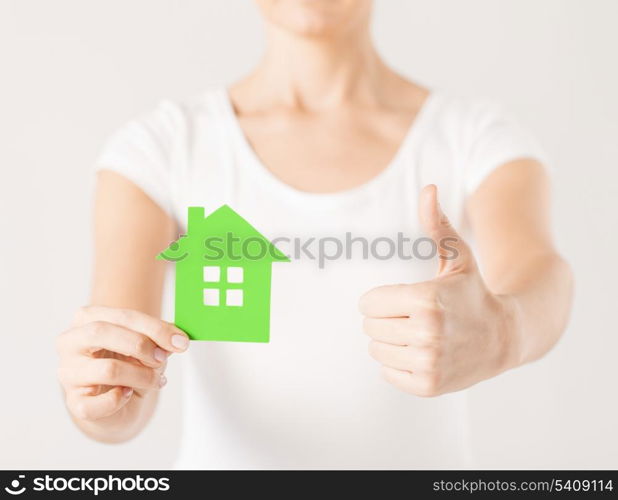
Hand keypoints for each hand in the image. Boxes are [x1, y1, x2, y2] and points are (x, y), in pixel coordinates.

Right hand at [57, 306, 188, 422]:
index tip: (181, 341)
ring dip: (141, 376)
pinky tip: (128, 394)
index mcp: (88, 318)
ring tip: (155, 380)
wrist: (116, 403)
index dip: (155, 328)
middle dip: (141, 345)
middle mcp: (71, 343)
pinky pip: (99, 403)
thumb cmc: (128, 365)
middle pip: (102, 332)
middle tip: (162, 358)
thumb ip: (158, 338)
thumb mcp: (145, 345)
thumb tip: (177, 339)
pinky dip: (120, 399)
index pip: (123, 316)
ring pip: (108, 369)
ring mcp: (69, 373)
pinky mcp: (74, 402)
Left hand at [359, 185, 521, 395]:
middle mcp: (427, 334)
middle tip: (412, 317)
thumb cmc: (473, 292)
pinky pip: (388, 374)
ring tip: (419, 335)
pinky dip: (399, 365)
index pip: (367, 303)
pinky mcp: (428, 385)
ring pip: (377, 350)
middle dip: (385, 319)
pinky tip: (423, 355)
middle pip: (370, 327)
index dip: (381, 299)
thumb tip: (428, 188)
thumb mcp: (458, 257)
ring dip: (391, 342)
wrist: (505, 337)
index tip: (404, 299)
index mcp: (427, 300)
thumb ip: (437, 225)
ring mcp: (429, 363)